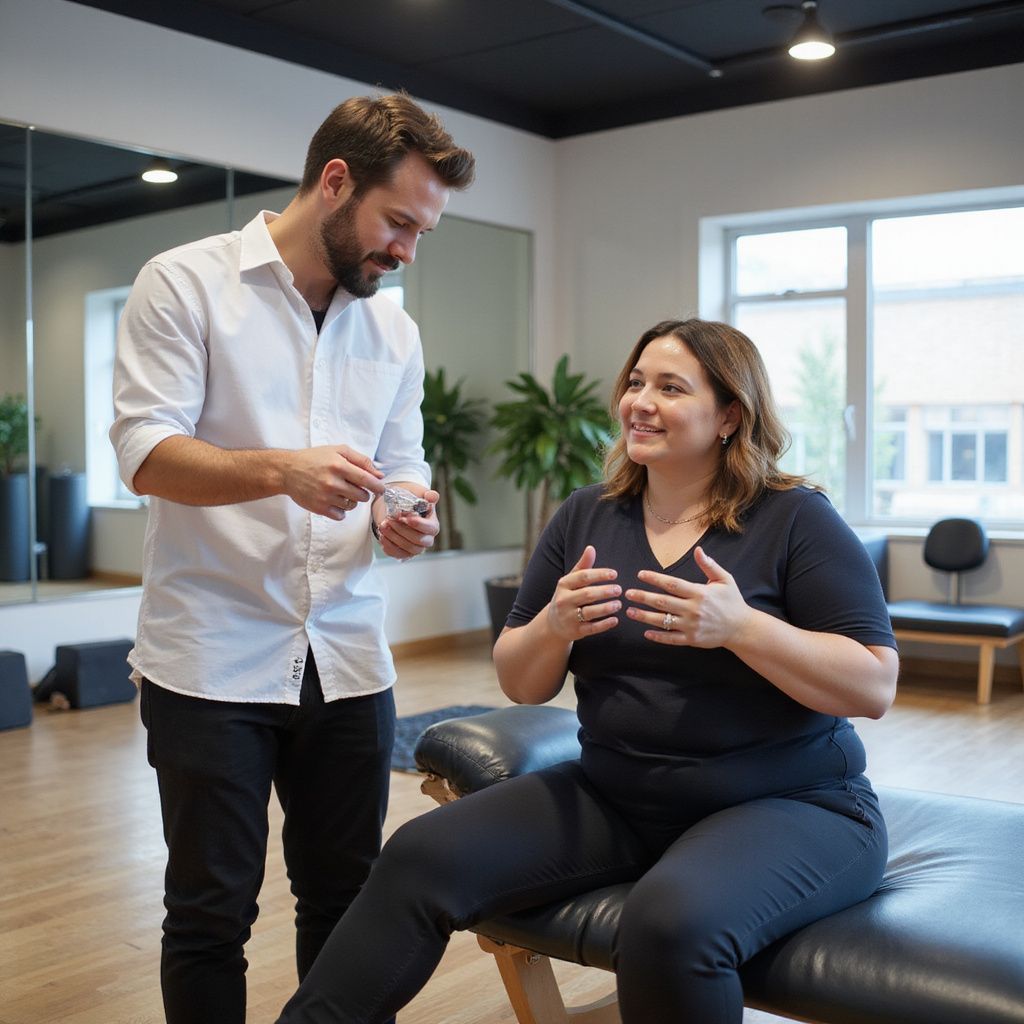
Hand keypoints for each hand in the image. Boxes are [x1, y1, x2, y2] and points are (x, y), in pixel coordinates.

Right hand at [282, 445, 384, 519]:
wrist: (287, 470)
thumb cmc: (315, 458)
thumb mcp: (338, 451)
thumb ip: (361, 461)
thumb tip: (379, 475)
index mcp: (339, 466)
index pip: (367, 480)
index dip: (378, 487)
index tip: (380, 489)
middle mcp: (333, 482)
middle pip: (362, 496)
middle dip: (363, 493)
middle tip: (354, 487)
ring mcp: (325, 497)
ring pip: (352, 506)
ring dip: (351, 501)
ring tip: (341, 492)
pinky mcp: (319, 508)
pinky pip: (341, 515)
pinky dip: (341, 510)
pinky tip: (334, 501)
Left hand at [374, 484, 439, 559]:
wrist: (398, 509)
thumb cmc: (411, 502)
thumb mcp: (419, 495)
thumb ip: (428, 495)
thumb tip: (432, 496)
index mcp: (433, 525)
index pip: (430, 528)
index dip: (418, 524)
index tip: (405, 518)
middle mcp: (427, 539)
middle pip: (419, 540)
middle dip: (402, 530)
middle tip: (390, 520)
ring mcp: (416, 548)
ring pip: (408, 548)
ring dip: (394, 538)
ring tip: (383, 526)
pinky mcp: (405, 553)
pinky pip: (398, 554)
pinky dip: (389, 547)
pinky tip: (382, 536)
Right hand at [546, 545, 620, 640]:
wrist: (553, 624)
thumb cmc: (567, 597)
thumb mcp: (571, 581)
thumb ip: (582, 566)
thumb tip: (591, 548)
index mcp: (563, 585)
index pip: (583, 577)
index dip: (599, 574)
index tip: (614, 574)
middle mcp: (564, 600)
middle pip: (587, 594)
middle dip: (605, 591)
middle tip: (619, 589)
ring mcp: (569, 617)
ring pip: (590, 612)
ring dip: (606, 608)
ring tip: (619, 604)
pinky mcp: (575, 631)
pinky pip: (592, 628)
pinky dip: (604, 624)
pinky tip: (615, 620)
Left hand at [624, 546, 752, 646]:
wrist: (742, 628)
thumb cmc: (732, 601)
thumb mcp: (724, 579)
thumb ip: (709, 565)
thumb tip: (698, 550)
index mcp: (700, 593)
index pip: (672, 584)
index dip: (655, 579)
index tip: (640, 575)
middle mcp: (693, 609)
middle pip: (662, 602)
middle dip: (643, 597)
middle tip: (627, 593)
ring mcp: (691, 626)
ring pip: (663, 621)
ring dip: (644, 616)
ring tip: (630, 611)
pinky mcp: (692, 639)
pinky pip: (671, 638)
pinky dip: (658, 636)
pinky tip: (645, 632)